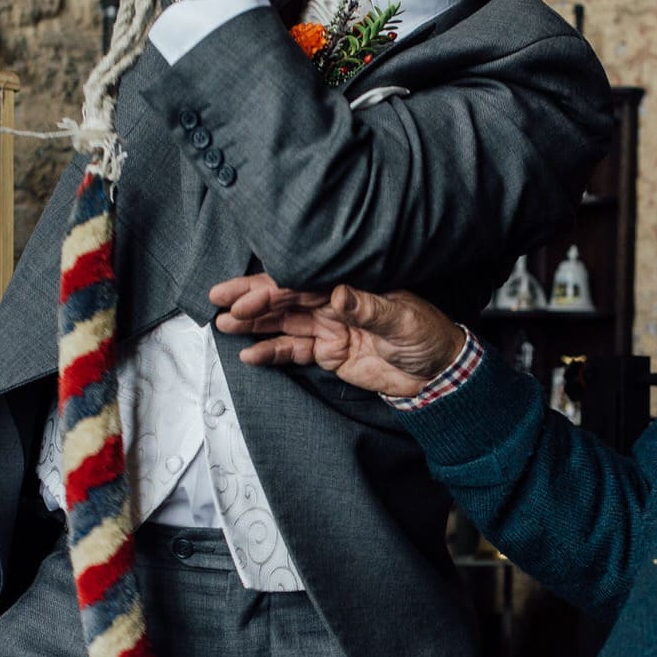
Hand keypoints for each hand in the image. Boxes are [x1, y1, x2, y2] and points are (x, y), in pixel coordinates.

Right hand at [216, 278, 463, 398]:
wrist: (437, 372)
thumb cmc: (425, 335)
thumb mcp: (401, 318)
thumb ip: (369, 307)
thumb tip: (340, 294)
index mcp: (348, 287)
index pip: (302, 284)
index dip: (271, 289)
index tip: (246, 297)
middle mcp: (333, 304)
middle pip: (284, 299)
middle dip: (250, 301)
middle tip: (219, 301)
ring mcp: (328, 328)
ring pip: (283, 324)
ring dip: (253, 325)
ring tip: (224, 325)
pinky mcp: (329, 353)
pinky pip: (294, 351)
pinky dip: (272, 353)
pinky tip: (250, 354)